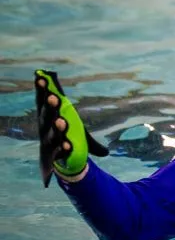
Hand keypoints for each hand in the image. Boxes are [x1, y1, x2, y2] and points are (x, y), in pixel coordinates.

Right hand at [35, 70, 108, 186]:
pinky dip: (63, 148)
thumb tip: (69, 97)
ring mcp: (49, 143)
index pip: (43, 102)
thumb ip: (65, 106)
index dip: (41, 90)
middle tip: (53, 96)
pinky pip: (60, 152)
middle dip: (49, 107)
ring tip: (61, 122)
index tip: (40, 77)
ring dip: (57, 127)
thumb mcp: (68, 121)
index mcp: (47, 118)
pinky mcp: (56, 156)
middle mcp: (45, 129)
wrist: (56, 163)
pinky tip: (68, 145)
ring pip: (52, 134)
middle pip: (46, 116)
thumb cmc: (62, 135)